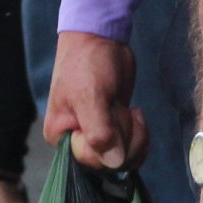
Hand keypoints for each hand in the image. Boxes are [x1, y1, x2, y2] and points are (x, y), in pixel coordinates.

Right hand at [42, 31, 147, 168]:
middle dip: (126, 138)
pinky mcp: (116, 128)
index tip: (112, 116)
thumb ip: (99, 132)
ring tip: (130, 110)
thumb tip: (114, 163)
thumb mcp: (90, 95)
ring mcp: (99, 135)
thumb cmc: (87, 63)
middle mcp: (78, 141)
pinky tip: (135, 111)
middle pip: (111, 164)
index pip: (90, 162)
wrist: (101, 38)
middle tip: (124, 110)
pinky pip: (132, 147)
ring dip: (136, 135)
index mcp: (62, 137)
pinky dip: (140, 133)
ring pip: (125, 158)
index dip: (110, 145)